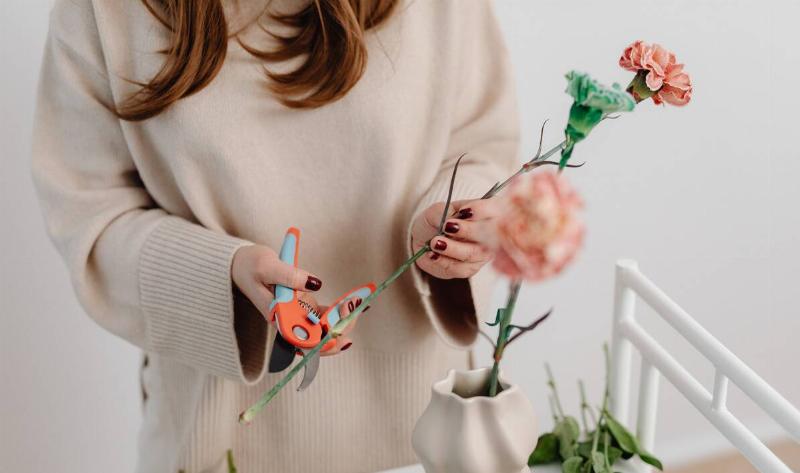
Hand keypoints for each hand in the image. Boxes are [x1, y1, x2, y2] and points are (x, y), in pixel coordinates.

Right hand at [231, 244, 363, 355]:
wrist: (240, 264)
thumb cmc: (249, 265)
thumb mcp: (267, 266)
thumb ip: (289, 275)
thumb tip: (314, 284)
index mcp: (277, 318)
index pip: (302, 340)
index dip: (322, 342)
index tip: (338, 334)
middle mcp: (288, 322)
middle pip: (317, 338)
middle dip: (339, 328)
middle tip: (355, 310)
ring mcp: (296, 315)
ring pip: (324, 328)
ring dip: (343, 320)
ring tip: (360, 304)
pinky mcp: (302, 306)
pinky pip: (324, 314)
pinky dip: (339, 310)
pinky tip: (355, 302)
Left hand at [411, 198, 500, 278]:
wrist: (422, 241)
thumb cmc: (435, 221)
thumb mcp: (436, 210)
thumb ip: (445, 212)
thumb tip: (451, 220)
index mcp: (485, 212)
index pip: (492, 208)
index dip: (481, 210)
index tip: (464, 211)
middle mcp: (488, 234)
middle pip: (488, 234)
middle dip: (468, 230)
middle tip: (447, 227)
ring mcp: (482, 254)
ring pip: (473, 253)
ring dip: (452, 248)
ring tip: (434, 242)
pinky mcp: (470, 269)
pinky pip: (461, 268)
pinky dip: (443, 261)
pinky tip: (432, 254)